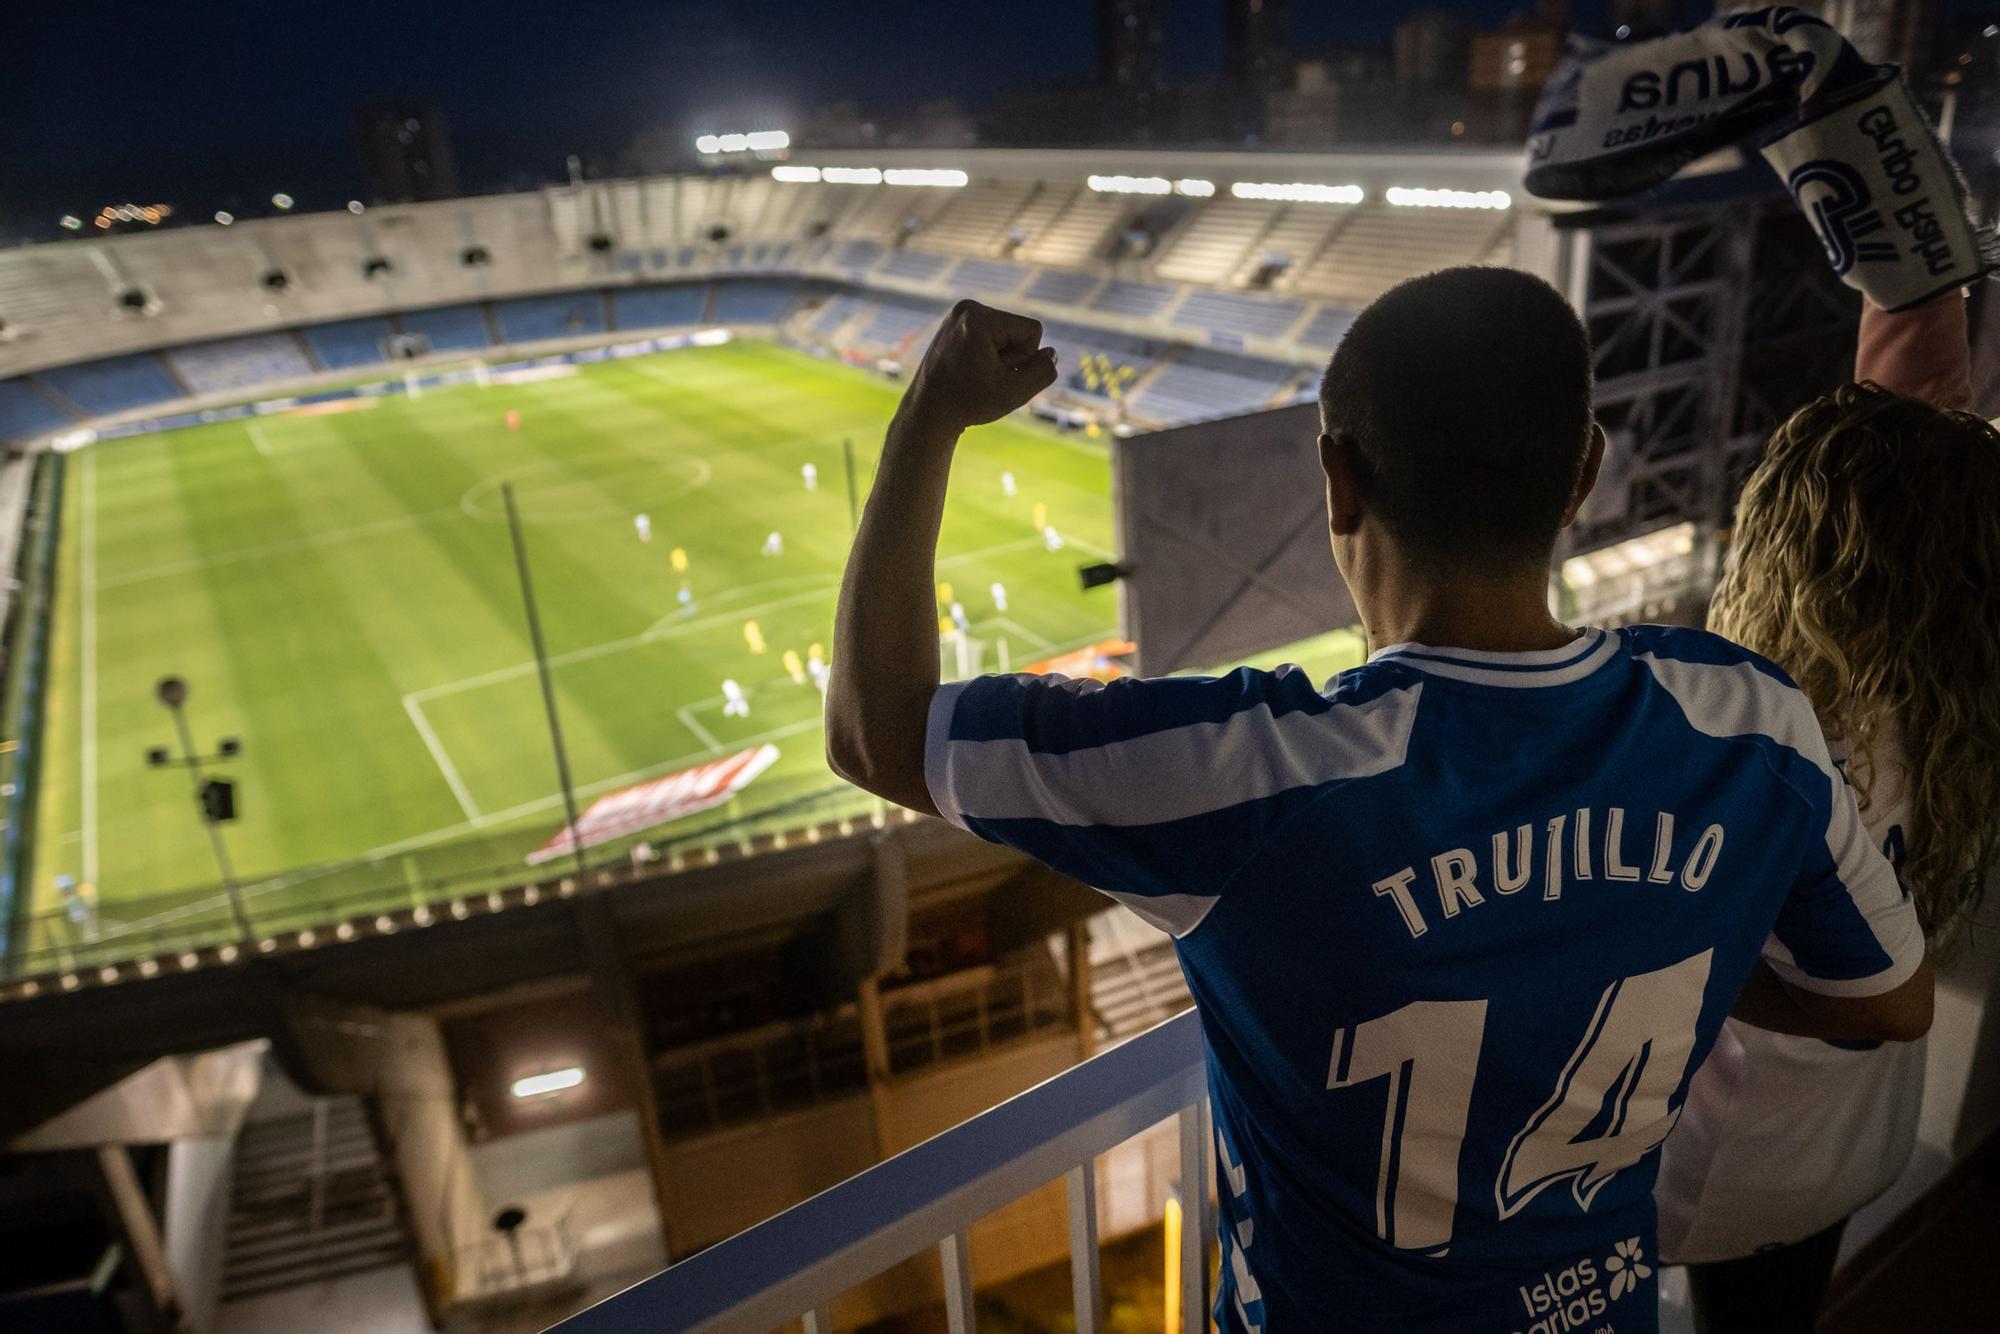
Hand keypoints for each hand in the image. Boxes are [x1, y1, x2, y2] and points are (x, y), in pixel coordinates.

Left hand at [903, 300, 1058, 432]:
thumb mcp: (1014, 392)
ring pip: (1005, 335)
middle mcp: (966, 308)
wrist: (926, 413)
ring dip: (1000, 359)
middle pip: (1018, 331)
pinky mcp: (955, 325)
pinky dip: (987, 356)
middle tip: (983, 379)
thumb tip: (1051, 353)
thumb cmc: (967, 403)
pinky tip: (970, 372)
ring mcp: (958, 315)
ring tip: (975, 376)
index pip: (1032, 331)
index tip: (997, 375)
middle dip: (1011, 358)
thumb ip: (1043, 371)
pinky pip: (990, 337)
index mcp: (979, 317)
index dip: (1025, 359)